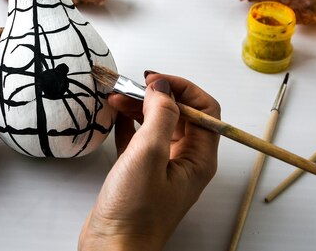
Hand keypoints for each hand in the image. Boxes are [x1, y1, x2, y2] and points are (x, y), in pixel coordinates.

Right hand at [79, 72, 219, 250]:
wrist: (111, 250)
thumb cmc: (135, 214)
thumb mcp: (148, 156)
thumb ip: (159, 116)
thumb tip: (164, 86)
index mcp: (198, 159)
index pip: (204, 110)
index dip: (182, 89)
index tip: (156, 80)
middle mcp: (185, 161)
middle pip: (180, 114)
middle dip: (157, 96)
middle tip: (132, 86)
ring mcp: (163, 167)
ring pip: (157, 125)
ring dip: (140, 107)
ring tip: (117, 97)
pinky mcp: (141, 173)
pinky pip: (140, 139)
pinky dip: (129, 123)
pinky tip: (116, 115)